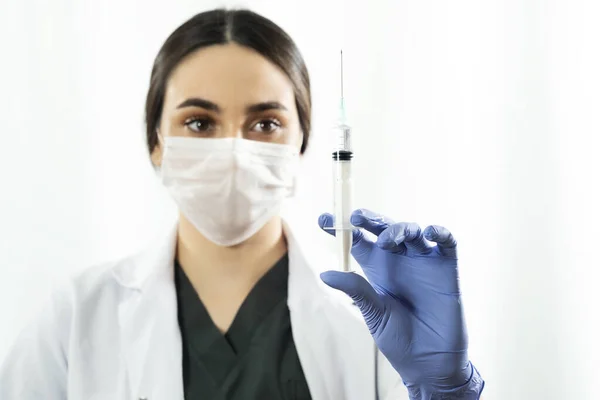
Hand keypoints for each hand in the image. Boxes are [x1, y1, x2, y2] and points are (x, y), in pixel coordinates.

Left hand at [319, 209, 482, 397]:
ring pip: (412, 231)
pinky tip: (431, 231)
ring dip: (401, 228)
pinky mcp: (446, 269)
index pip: (357, 240)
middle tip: (356, 216)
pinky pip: (447, 244)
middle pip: (383, 229)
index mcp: (376, 268)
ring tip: (390, 238)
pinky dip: (441, 233)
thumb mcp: (373, 313)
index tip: (322, 219)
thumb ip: (356, 290)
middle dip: (369, 219)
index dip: (341, 228)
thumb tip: (325, 274)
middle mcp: (398, 260)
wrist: (430, 364)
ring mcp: (423, 262)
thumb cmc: (399, 340)